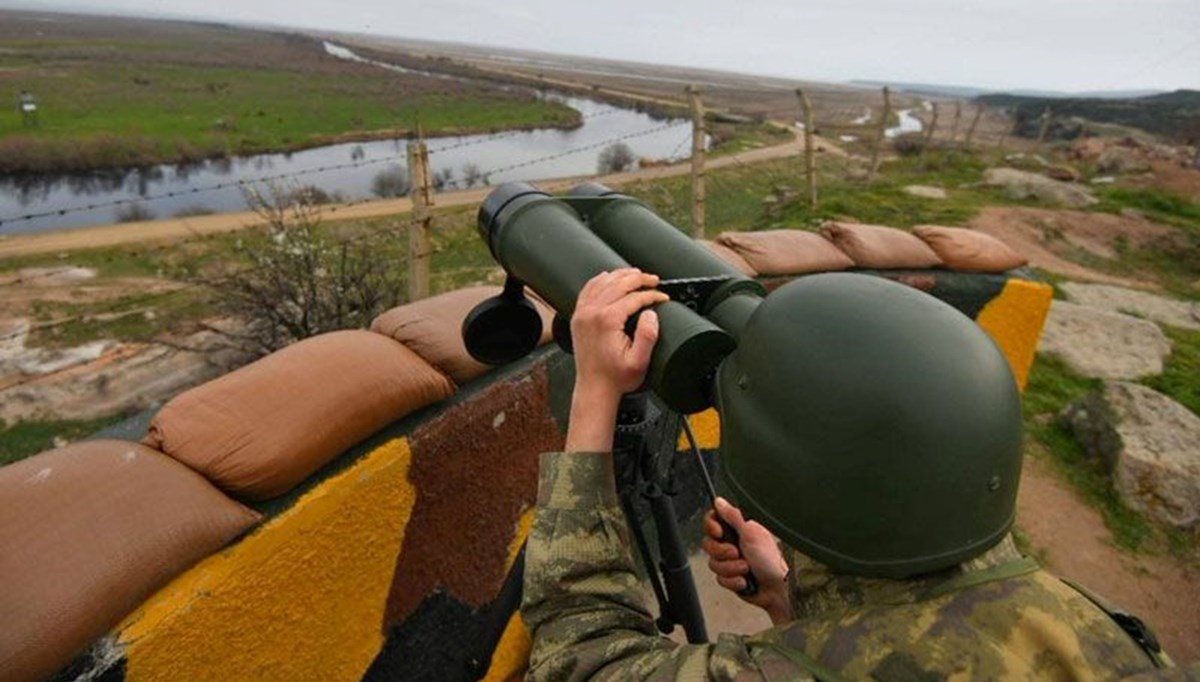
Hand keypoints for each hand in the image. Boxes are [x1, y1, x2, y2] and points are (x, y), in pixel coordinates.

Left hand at [564, 269, 668, 451]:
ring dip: (621, 275)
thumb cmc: (615, 378)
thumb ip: (648, 336)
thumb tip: (651, 313)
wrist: (594, 388)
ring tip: (637, 275)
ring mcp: (583, 314)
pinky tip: (609, 277)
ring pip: (603, 282)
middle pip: (618, 283)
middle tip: (654, 280)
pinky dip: (600, 280)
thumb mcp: (639, 361)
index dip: (652, 294)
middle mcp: (592, 313)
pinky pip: (588, 290)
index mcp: (607, 320)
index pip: (634, 297)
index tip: (662, 297)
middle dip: (639, 279)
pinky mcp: (578, 317)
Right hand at [702, 497, 792, 624]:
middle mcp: (734, 543)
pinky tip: (745, 580)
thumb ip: (733, 516)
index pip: (713, 521)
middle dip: (722, 552)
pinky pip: (720, 579)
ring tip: (746, 569)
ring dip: (730, 568)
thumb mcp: (751, 533)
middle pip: (709, 544)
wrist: (778, 589)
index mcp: (739, 528)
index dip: (711, 527)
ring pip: (714, 564)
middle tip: (736, 553)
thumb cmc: (771, 560)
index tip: (718, 533)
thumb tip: (719, 501)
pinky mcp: (731, 578)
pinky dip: (733, 581)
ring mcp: (731, 562)